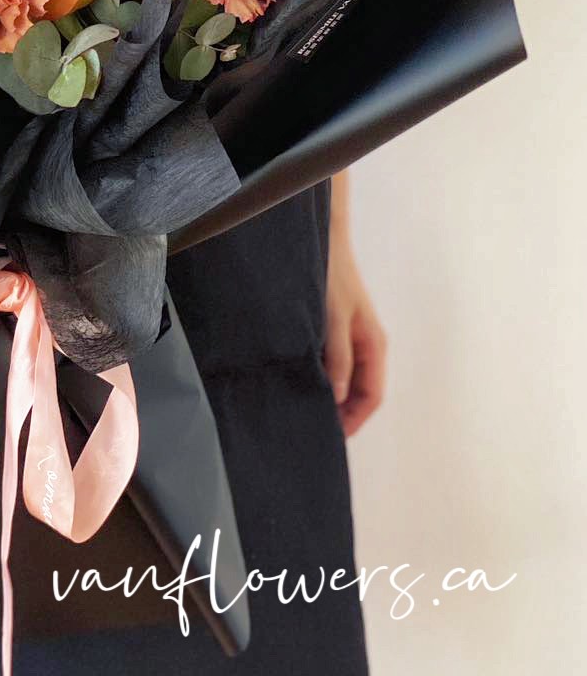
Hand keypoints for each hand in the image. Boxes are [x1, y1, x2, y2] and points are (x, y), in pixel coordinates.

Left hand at [325, 216, 387, 436]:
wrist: (325, 238)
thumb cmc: (332, 276)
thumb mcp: (333, 319)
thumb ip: (338, 357)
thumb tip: (337, 395)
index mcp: (374, 346)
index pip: (371, 397)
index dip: (353, 420)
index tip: (331, 437)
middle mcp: (366, 345)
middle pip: (360, 391)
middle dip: (342, 412)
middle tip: (312, 428)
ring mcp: (352, 337)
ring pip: (346, 378)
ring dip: (331, 395)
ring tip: (304, 409)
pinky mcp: (336, 327)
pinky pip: (334, 362)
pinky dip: (322, 376)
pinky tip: (300, 379)